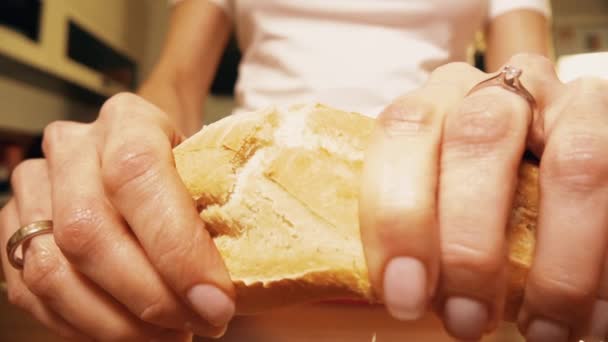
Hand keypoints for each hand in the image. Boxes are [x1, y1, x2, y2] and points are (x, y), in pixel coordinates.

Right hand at [0, 93, 234, 340]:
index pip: (138, 175)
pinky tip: (132, 333)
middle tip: (200, 324)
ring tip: (170, 336)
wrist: (146, 161)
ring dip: (116, 322)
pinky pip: (32, 293)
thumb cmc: (189, 173)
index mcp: (128, 120)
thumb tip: (234, 288)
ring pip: (53, 271)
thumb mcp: (214, 176)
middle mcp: (72, 147)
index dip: (176, 247)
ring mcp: (36, 187)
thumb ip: (223, 213)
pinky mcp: (14, 228)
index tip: (216, 301)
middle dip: (148, 296)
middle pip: (88, 231)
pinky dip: (85, 327)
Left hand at [360, 54, 607, 340]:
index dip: (398, 213)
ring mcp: (571, 104)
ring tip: (542, 329)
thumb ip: (414, 218)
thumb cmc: (471, 187)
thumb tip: (398, 290)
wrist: (541, 156)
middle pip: (480, 139)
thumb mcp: (434, 189)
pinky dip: (603, 268)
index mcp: (440, 96)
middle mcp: (503, 89)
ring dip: (556, 267)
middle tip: (464, 318)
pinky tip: (589, 317)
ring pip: (574, 168)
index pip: (406, 128)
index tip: (403, 293)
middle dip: (470, 245)